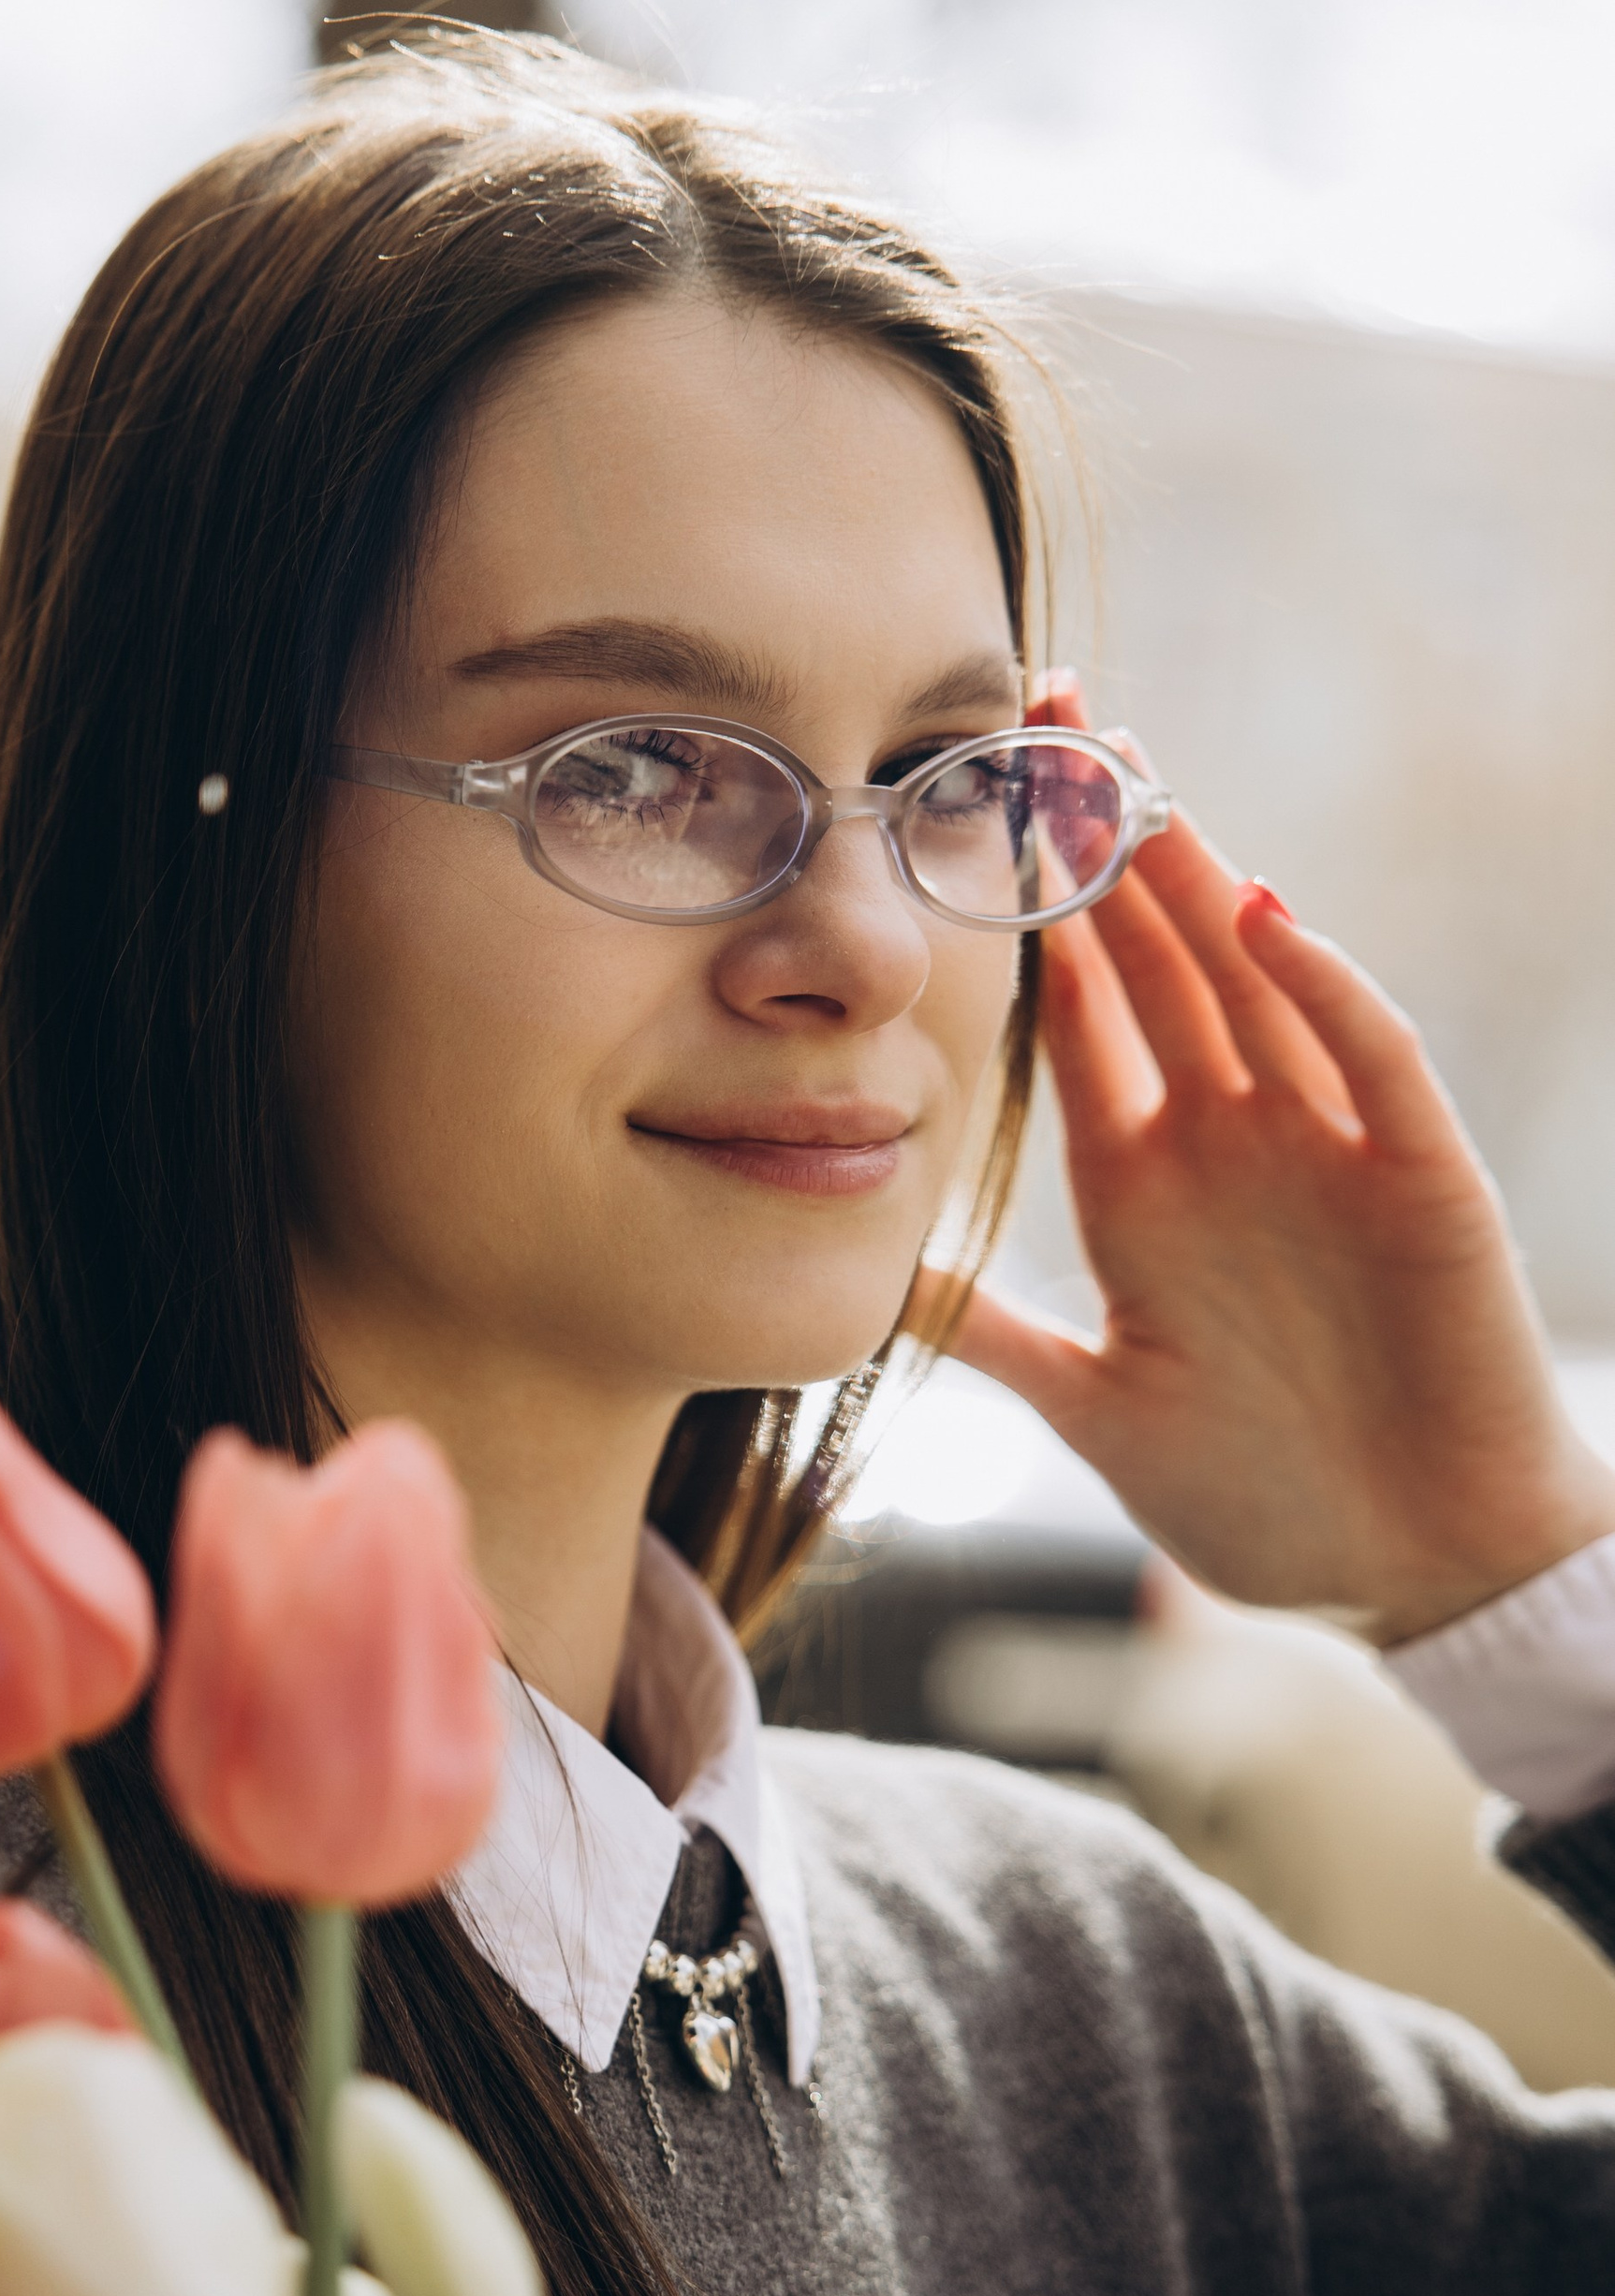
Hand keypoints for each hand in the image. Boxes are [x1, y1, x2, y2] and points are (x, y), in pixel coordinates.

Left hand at [924, 684, 1614, 1641]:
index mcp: (1146, 1187)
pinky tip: (1264, 917)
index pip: (1081, 1018)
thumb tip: (880, 1285)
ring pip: (1256, 982)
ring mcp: (1327, 1151)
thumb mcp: (1099, 1412)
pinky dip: (1321, 989)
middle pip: (1163, 962)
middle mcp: (1233, 1143)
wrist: (1414, 1576)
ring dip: (1200, 883)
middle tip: (1049, 719)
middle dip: (1109, 846)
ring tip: (1136, 774)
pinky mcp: (1416, 1181)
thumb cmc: (1270, 1502)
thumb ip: (1000, 1337)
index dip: (1033, 918)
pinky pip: (1366, 1061)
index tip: (976, 812)